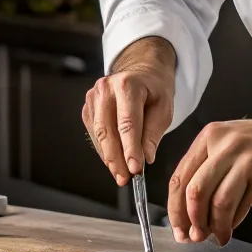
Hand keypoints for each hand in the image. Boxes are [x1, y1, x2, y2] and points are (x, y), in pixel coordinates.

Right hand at [82, 37, 175, 185]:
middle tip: (126, 178)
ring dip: (109, 158)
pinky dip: (104, 151)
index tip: (135, 169)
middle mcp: (105, 88)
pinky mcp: (88, 108)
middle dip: (117, 158)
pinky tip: (114, 161)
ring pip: (98, 135)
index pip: (127, 122)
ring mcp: (93, 97)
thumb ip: (153, 133)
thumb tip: (145, 158)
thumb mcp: (164, 109)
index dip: (130, 149)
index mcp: (128, 84)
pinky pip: (94, 134)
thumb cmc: (154, 90)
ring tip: (121, 175)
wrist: (141, 73)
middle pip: (107, 130)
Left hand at [167, 101, 251, 245]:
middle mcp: (225, 146)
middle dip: (191, 221)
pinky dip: (232, 223)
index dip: (175, 208)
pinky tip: (231, 228)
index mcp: (210, 137)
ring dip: (213, 227)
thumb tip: (189, 211)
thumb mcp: (231, 144)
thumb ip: (208, 171)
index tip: (177, 227)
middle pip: (194, 191)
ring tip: (216, 236)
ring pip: (217, 203)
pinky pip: (239, 208)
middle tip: (193, 237)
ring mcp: (245, 161)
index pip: (180, 176)